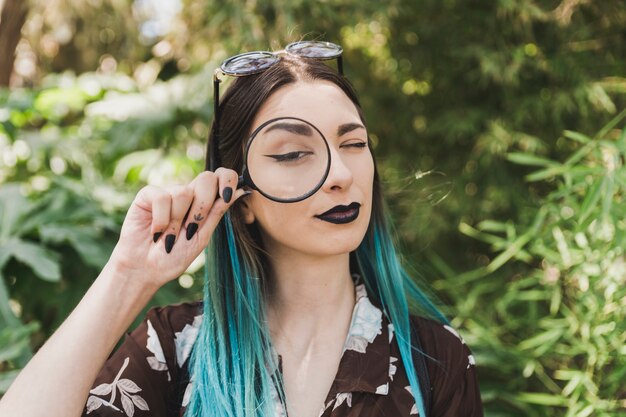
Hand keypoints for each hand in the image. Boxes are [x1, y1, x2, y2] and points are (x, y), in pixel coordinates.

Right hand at [106, 168, 247, 289]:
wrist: (146, 270)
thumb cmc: (174, 256)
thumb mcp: (202, 237)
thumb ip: (218, 212)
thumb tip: (242, 190)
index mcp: (204, 202)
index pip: (221, 176)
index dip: (227, 179)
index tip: (228, 195)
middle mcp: (187, 193)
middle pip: (206, 178)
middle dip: (202, 207)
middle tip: (191, 229)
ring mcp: (168, 192)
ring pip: (184, 192)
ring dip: (177, 222)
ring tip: (169, 236)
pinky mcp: (148, 195)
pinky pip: (162, 197)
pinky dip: (161, 220)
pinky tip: (155, 232)